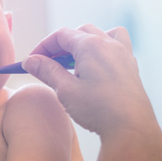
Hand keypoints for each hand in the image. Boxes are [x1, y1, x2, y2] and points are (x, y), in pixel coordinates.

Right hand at [22, 25, 158, 138]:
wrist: (131, 128)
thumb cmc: (99, 109)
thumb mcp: (65, 90)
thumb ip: (47, 71)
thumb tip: (30, 61)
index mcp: (91, 46)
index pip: (60, 35)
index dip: (43, 46)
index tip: (32, 61)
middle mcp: (109, 44)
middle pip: (79, 32)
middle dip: (61, 45)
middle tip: (48, 62)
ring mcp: (123, 54)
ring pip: (101, 34)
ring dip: (84, 42)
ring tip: (75, 60)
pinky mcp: (131, 66)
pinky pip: (117, 45)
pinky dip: (103, 49)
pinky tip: (97, 68)